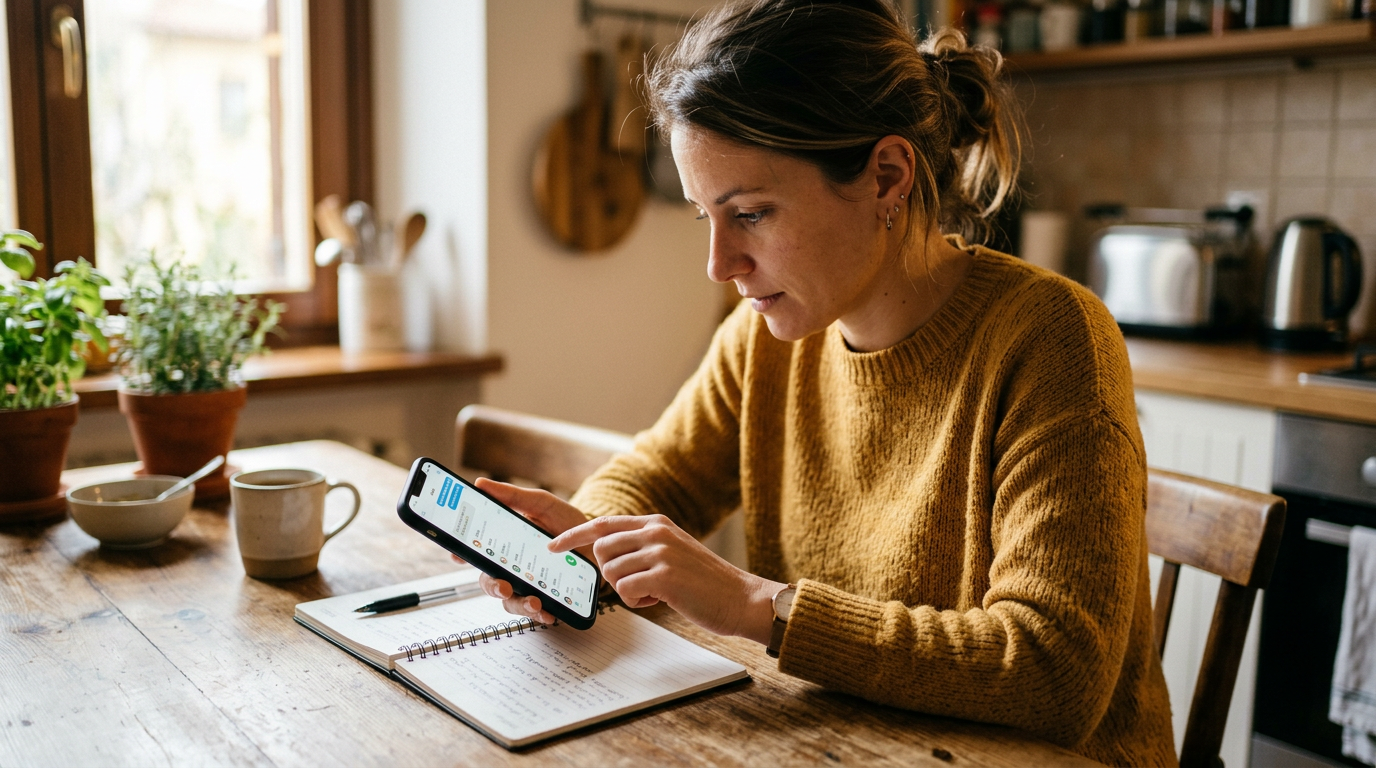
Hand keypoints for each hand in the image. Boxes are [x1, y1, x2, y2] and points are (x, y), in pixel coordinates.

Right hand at [459, 478, 593, 625]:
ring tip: (534, 602)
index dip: (462, 555)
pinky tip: (549, 614)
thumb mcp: (542, 505)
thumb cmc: (566, 522)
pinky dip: (540, 615)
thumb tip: (481, 484)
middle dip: (493, 586)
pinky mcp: (546, 598)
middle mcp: (512, 566)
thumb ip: (513, 496)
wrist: (599, 542)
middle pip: (489, 580)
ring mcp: (527, 584)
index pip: (477, 551)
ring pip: (510, 601)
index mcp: (505, 543)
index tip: (458, 557)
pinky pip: (536, 612)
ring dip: (519, 604)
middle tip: (504, 586)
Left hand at [550, 514, 783, 643]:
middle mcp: (656, 531)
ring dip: (626, 590)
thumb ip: (643, 545)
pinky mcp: (664, 576)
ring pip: (611, 573)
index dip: (573, 536)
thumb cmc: (704, 582)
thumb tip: (606, 554)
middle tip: (636, 584)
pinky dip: (637, 602)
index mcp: (656, 522)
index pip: (603, 524)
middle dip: (610, 574)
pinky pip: (625, 591)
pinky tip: (659, 600)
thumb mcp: (672, 550)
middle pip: (601, 550)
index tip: (552, 546)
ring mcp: (660, 552)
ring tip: (654, 592)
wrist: (740, 597)